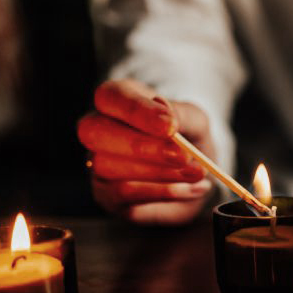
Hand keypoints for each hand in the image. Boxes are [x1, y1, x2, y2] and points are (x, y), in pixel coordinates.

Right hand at [78, 79, 213, 224]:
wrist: (194, 171)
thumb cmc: (187, 136)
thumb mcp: (194, 120)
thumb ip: (182, 117)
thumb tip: (167, 119)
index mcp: (115, 99)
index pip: (109, 96)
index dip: (137, 111)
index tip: (170, 126)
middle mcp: (97, 130)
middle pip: (96, 133)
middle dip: (141, 146)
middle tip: (182, 156)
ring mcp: (97, 165)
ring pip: (110, 168)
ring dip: (159, 173)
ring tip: (197, 173)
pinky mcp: (108, 196)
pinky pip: (126, 196)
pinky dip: (163, 193)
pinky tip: (190, 189)